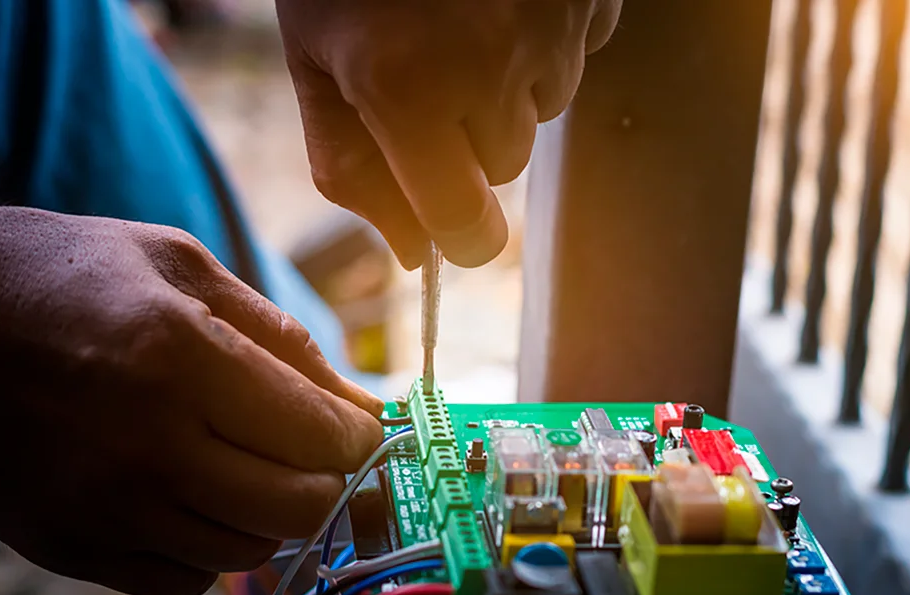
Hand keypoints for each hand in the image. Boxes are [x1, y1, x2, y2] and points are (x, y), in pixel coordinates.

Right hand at [0, 208, 384, 594]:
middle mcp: (148, 446)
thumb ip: (281, 340)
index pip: (322, 436)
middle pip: (301, 506)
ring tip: (246, 463)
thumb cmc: (59, 277)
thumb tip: (363, 405)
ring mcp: (105, 508)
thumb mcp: (176, 266)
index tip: (361, 428)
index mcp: (181, 357)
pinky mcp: (72, 548)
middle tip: (317, 452)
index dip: (362, 437)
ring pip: (251, 551)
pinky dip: (212, 544)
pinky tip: (193, 494)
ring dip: (273, 514)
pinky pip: (188, 579)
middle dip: (332, 481)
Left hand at [276, 0, 621, 268]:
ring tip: (463, 17)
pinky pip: (576, 55)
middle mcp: (492, 65)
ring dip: (506, 85)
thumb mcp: (318, 62)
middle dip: (469, 138)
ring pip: (542, 111)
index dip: (458, 235)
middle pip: (503, 166)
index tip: (453, 225)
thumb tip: (411, 254)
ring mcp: (553, 28)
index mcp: (408, 88)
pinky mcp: (592, 0)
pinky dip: (544, 39)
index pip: (465, 226)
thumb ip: (351, 168)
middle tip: (429, 66)